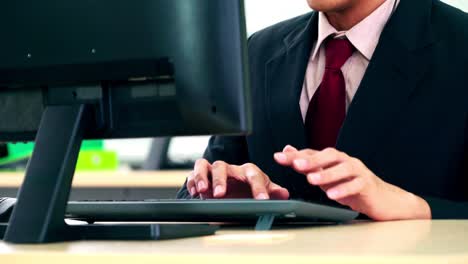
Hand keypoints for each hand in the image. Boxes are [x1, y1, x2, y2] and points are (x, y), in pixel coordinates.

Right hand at [186, 159, 289, 199]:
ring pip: (206, 165)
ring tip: (202, 190)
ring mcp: (214, 172)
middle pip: (223, 166)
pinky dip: (192, 180)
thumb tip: (284, 193)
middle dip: (221, 180)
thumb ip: (273, 192)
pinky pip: (193, 173)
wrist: (233, 195)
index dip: (258, 187)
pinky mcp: (201, 177)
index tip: (262, 199)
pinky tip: (194, 192)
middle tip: (220, 194)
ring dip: (203, 177)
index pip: (254, 175)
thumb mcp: (263, 193)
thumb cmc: (249, 191)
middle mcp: (230, 169)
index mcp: (248, 172)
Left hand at [274, 146, 430, 220]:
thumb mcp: (328, 177)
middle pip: (328, 156)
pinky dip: (343, 189)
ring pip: (343, 168)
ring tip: (311, 180)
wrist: (385, 200)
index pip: (313, 153)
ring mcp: (358, 172)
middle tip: (295, 164)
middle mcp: (346, 161)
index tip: (278, 157)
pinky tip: (332, 195)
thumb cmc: (354, 187)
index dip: (295, 155)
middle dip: (310, 159)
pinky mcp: (368, 185)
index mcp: (334, 160)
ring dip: (326, 173)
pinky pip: (356, 185)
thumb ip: (309, 164)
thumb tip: (288, 149)